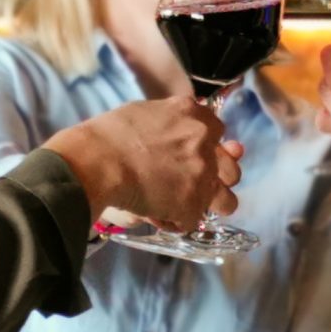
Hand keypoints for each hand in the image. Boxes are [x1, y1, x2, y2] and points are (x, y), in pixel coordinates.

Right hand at [47, 96, 235, 231]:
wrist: (98, 161)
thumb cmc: (109, 134)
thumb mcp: (145, 110)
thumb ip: (171, 118)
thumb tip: (174, 127)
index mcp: (194, 116)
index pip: (218, 131)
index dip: (207, 146)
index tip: (193, 153)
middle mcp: (205, 144)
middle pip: (231, 169)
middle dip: (217, 178)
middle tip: (195, 183)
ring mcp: (201, 177)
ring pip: (226, 201)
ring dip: (210, 205)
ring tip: (190, 208)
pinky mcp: (191, 206)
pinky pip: (191, 220)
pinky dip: (175, 220)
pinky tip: (158, 215)